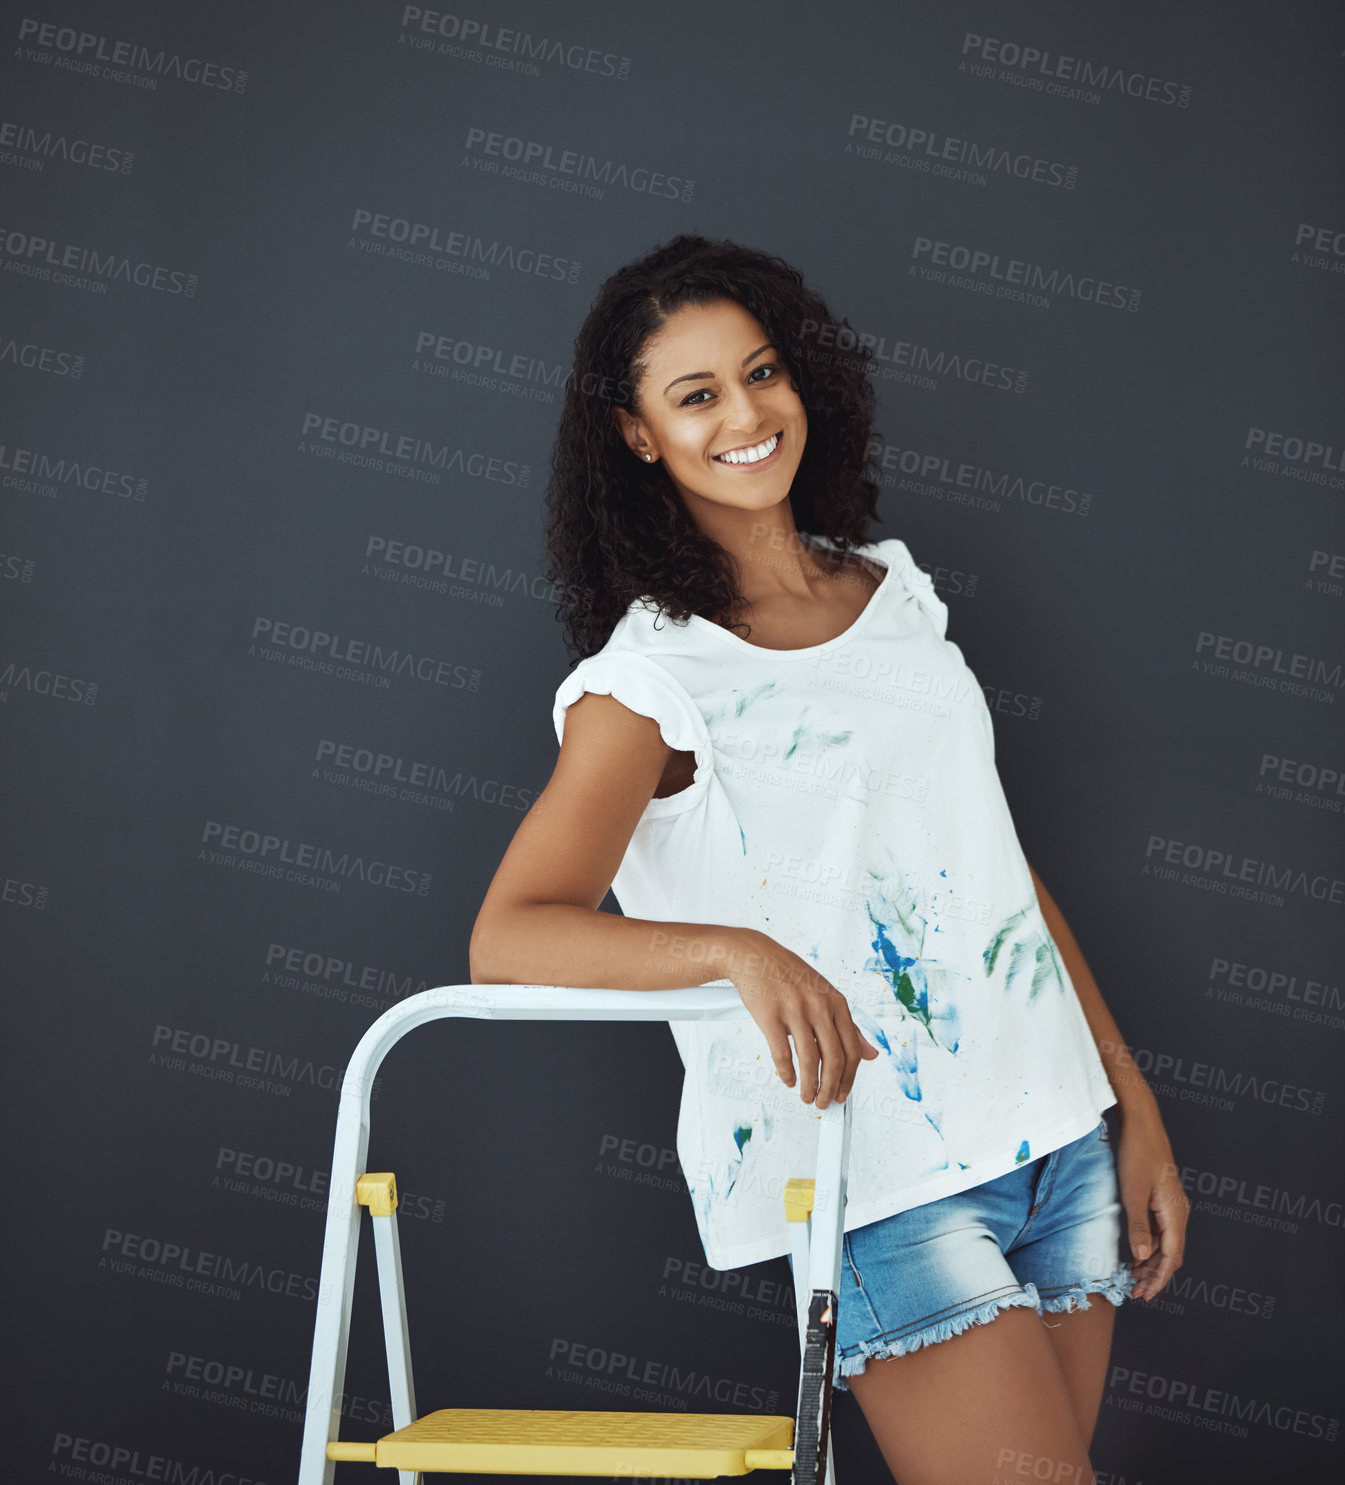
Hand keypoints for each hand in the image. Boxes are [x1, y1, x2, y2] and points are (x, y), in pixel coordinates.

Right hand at [730, 931, 879, 1108]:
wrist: (754, 956)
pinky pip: (782, 1054)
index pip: (852, 1050)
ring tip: (807, 1096)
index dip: (849, 1078)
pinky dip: (787, 1073)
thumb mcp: (826, 994)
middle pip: (834, 1059)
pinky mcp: (770, 1016)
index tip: (844, 1093)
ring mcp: (795, 1011)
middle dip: (831, 1088)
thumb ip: (848, 1025)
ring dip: (809, 1085)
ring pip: (809, 1060)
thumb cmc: (789, 975)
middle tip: (824, 1102)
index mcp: (836, 1002)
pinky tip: (789, 1079)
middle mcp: (819, 1007)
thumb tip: (871, 1053)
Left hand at [1115, 1105, 1189, 1300]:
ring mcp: (1173, 1206)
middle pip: (1171, 1254)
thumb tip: (1142, 1257)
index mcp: (1175, 1215)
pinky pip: (1161, 1231)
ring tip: (1135, 1277)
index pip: (1170, 1257)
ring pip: (1166, 1244)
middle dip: (1155, 1275)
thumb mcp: (1132, 1192)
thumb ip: (1138, 1226)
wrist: (1142, 1124)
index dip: (1158, 1279)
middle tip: (1136, 1291)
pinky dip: (1150, 1245)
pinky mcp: (1164, 1199)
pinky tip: (1136, 1251)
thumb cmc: (1137, 1155)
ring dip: (1152, 1261)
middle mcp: (1179, 1213)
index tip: (1144, 1295)